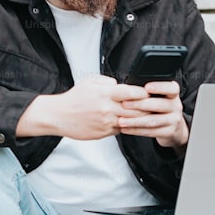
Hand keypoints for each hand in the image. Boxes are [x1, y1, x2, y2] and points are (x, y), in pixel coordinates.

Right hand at [17, 75, 146, 139]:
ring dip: (141, 119)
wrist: (59, 116)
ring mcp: (106, 122)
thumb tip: (121, 84)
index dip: (143, 93)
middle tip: (155, 105)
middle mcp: (107, 108)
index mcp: (104, 93)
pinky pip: (122, 129)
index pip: (132, 93)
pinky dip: (129, 126)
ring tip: (149, 115)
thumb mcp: (90, 81)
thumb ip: (108, 81)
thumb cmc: (74, 98)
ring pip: (131, 121)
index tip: (149, 92)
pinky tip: (134, 123)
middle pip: (136, 109)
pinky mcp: (104, 132)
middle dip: (147, 107)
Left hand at [118, 80, 188, 148]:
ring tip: (121, 121)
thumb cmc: (160, 108)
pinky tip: (126, 129)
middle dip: (139, 104)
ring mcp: (174, 120)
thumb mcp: (159, 97)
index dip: (159, 87)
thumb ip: (147, 93)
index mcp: (173, 94)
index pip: (171, 88)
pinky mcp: (169, 132)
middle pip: (159, 105)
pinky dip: (136, 130)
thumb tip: (128, 88)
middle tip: (124, 104)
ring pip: (153, 120)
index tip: (146, 87)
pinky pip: (151, 132)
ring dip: (135, 121)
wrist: (173, 127)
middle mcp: (176, 106)